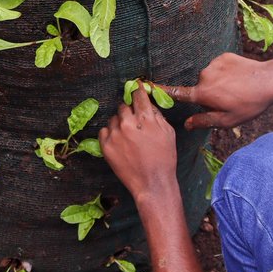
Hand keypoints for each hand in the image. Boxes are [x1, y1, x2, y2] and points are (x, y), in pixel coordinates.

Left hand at [99, 86, 178, 205]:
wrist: (152, 183)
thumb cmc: (164, 159)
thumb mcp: (168, 133)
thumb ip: (157, 115)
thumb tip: (148, 103)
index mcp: (146, 119)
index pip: (138, 96)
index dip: (137, 90)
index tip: (135, 88)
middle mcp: (129, 124)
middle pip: (123, 106)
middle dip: (128, 112)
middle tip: (133, 122)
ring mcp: (116, 134)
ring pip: (113, 119)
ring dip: (119, 123)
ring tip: (127, 137)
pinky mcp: (106, 146)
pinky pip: (104, 131)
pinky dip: (110, 134)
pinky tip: (119, 142)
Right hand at [164, 52, 272, 129]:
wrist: (268, 81)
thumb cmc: (248, 104)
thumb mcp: (227, 120)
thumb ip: (204, 121)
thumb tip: (187, 125)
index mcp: (203, 93)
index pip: (177, 93)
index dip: (161, 90)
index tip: (145, 85)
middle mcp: (204, 76)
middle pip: (200, 89)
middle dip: (209, 95)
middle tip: (228, 102)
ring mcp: (213, 65)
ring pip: (211, 78)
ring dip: (219, 84)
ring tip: (237, 90)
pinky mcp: (223, 57)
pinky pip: (220, 67)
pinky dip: (226, 73)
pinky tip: (239, 78)